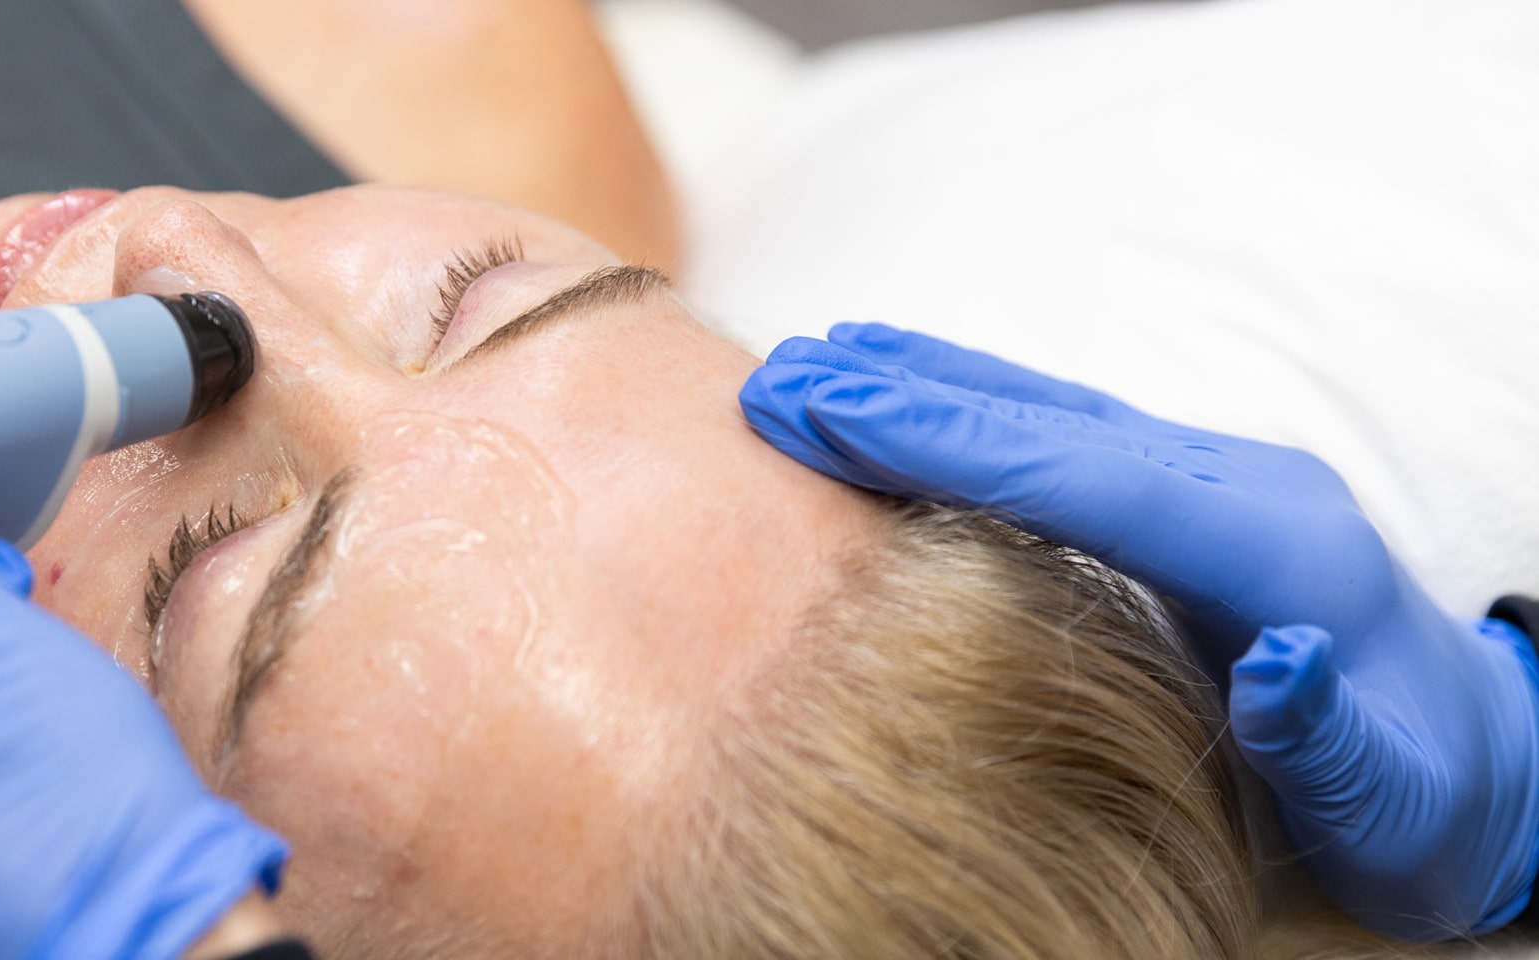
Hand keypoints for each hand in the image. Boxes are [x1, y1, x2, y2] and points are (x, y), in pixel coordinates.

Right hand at [742, 323, 1538, 938]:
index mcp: (1273, 553)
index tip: (828, 409)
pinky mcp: (1193, 498)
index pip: (1083, 478)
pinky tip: (910, 395)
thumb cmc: (1422, 801)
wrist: (1486, 759)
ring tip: (816, 360)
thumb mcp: (1390, 800)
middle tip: (777, 378)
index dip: (948, 439)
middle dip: (907, 397)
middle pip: (1048, 423)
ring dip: (929, 384)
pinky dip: (973, 409)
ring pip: (1049, 413)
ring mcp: (1216, 483)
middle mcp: (1238, 490)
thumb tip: (1281, 662)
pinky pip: (1062, 436)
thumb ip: (1328, 732)